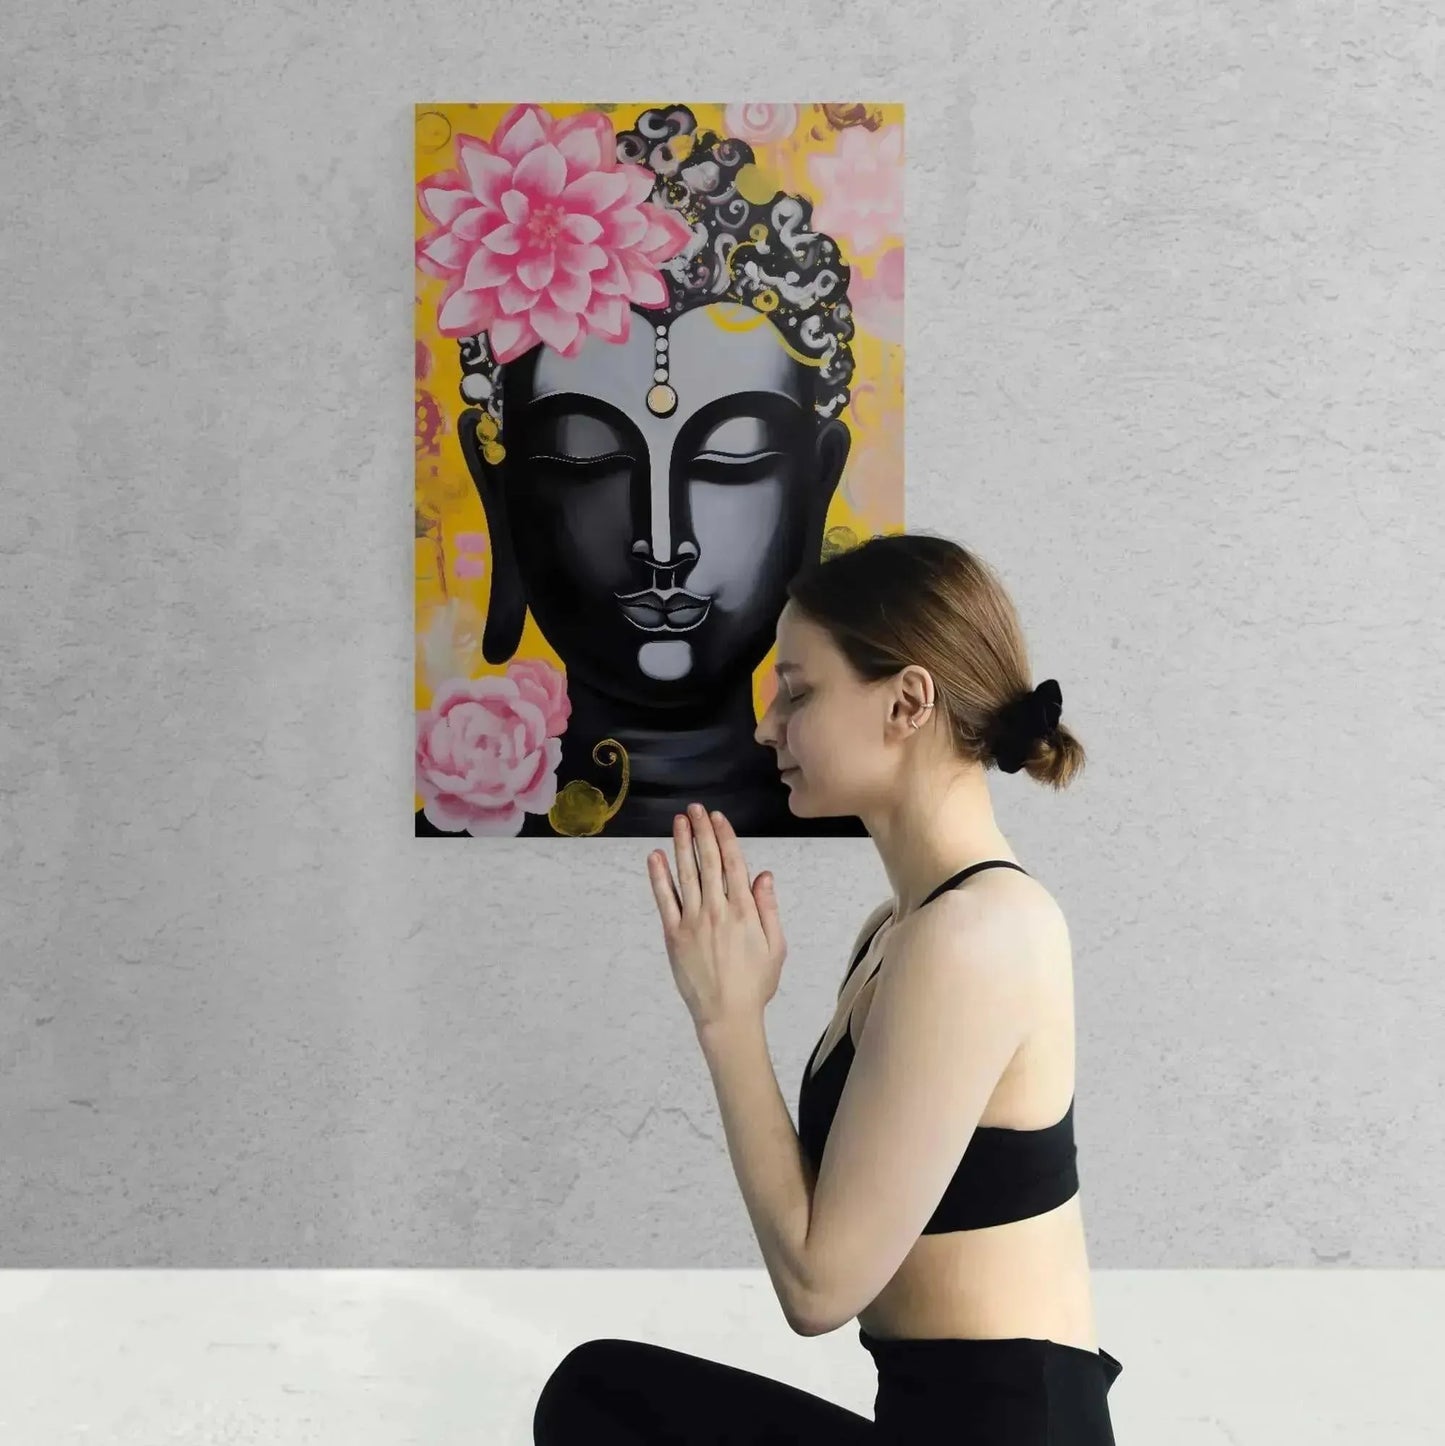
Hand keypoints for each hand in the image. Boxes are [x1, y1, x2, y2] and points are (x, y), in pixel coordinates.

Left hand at [646, 804, 786, 1030]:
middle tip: (694, 809)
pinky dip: (659, 877)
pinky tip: (656, 857)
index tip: (717, 817)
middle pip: (708, 862)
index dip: (724, 836)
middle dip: (701, 832)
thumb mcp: (775, 946)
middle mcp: (717, 910)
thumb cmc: (755, 983)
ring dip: (681, 845)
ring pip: (686, 874)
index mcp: (744, 911)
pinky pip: (665, 899)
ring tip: (678, 822)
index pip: (733, 864)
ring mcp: (693, 921)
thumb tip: (763, 875)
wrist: (727, 1014)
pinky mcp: (674, 934)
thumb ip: (768, 908)